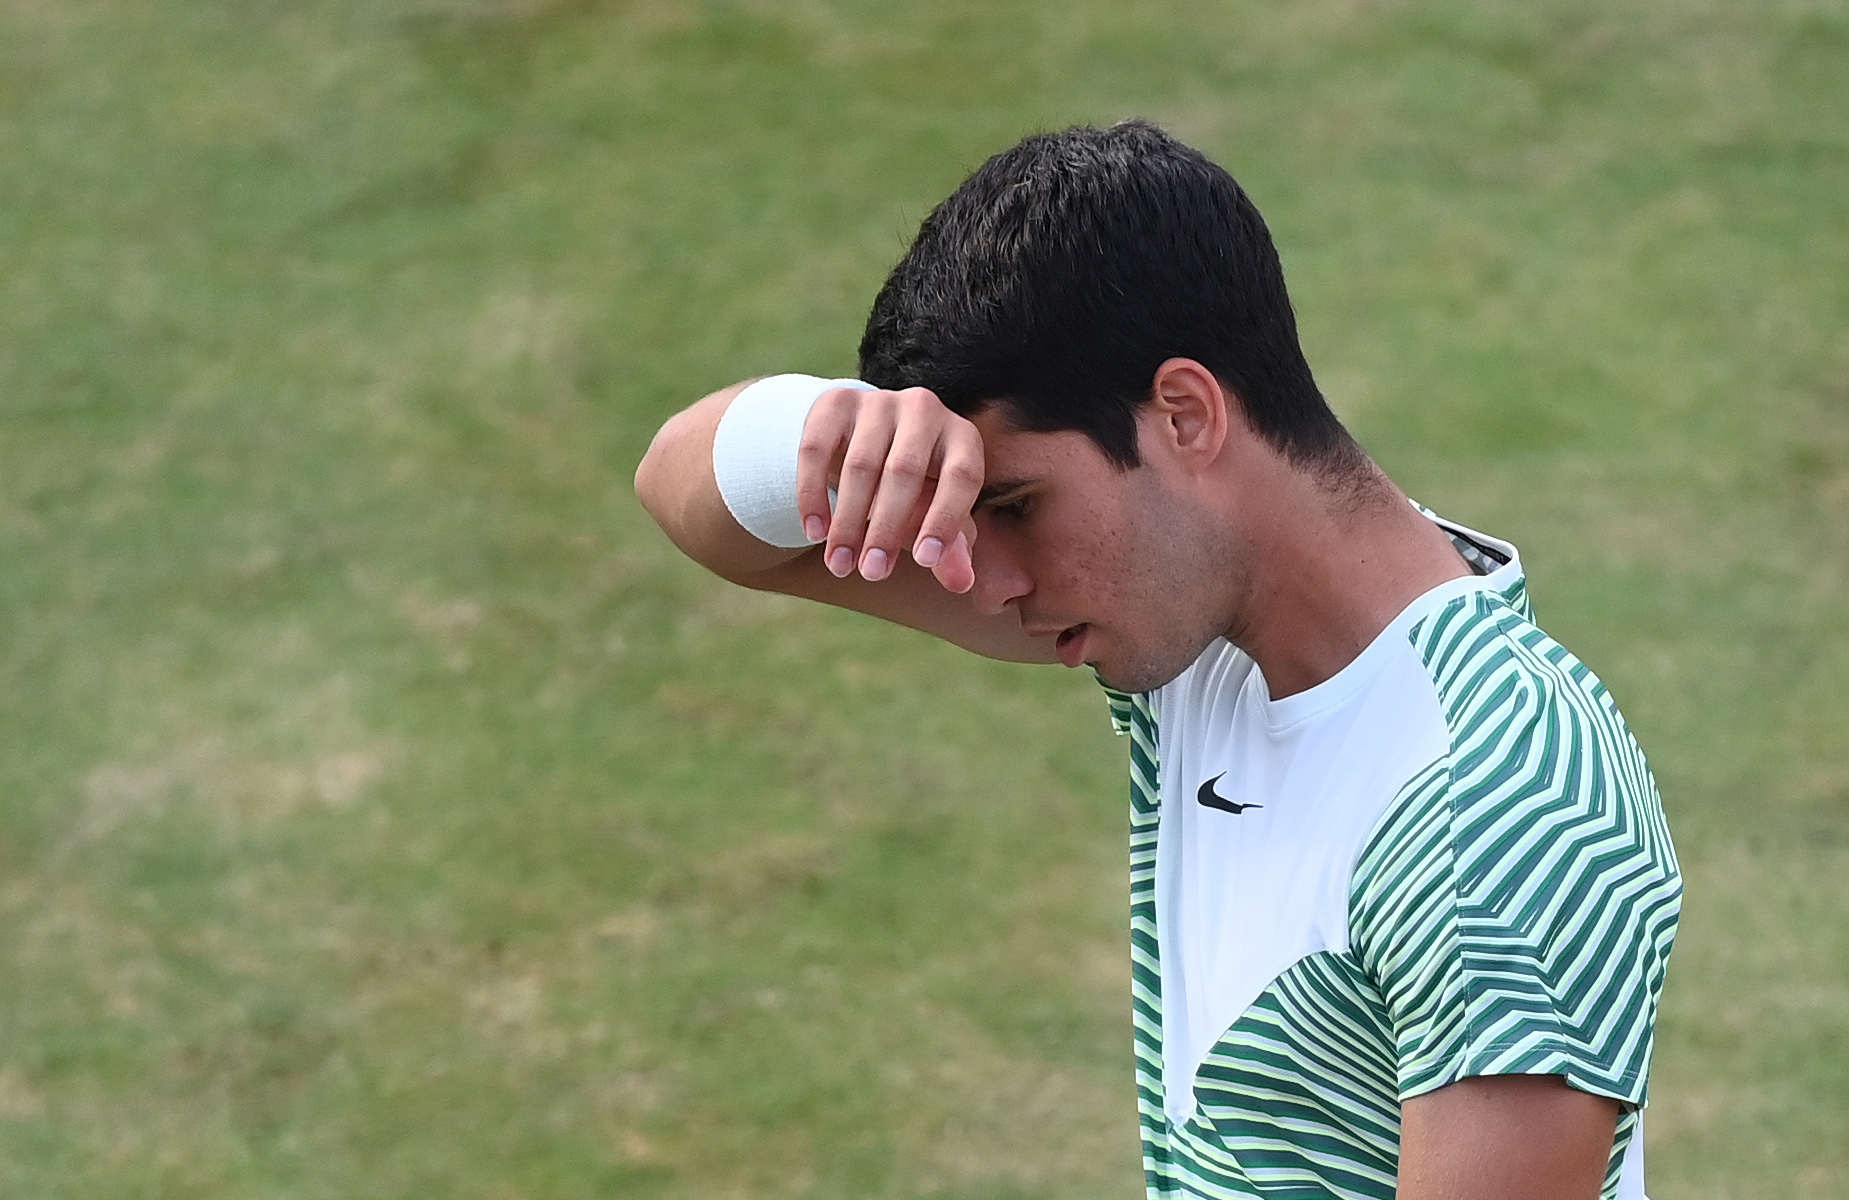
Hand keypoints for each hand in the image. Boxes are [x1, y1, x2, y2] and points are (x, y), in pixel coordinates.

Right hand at [796, 386, 984, 592]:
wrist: (865, 440)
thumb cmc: (912, 490)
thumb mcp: (933, 515)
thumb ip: (950, 548)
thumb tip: (962, 582)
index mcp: (961, 437)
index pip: (961, 476)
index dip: (945, 519)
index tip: (925, 562)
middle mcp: (925, 409)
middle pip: (905, 471)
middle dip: (886, 529)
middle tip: (871, 574)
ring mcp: (878, 401)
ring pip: (860, 463)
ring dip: (847, 520)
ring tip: (839, 564)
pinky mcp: (836, 401)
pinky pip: (817, 447)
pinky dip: (812, 493)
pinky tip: (815, 532)